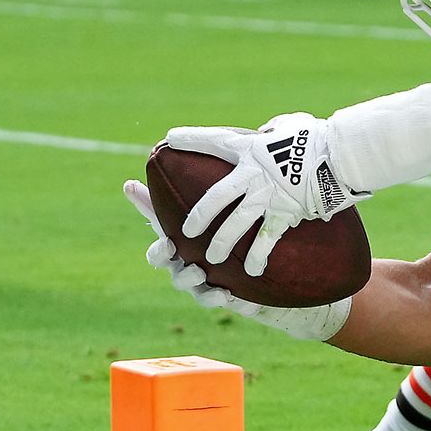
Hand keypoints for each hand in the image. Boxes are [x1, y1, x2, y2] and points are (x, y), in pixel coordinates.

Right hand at [122, 181, 350, 339]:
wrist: (299, 277)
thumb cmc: (275, 228)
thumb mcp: (268, 194)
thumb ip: (255, 166)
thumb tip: (260, 131)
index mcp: (199, 229)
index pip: (168, 211)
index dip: (145, 200)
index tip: (131, 184)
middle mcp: (197, 254)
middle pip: (165, 253)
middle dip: (159, 251)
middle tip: (166, 247)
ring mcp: (211, 279)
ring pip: (185, 280)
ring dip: (186, 277)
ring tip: (197, 272)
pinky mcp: (232, 297)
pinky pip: (215, 300)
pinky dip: (216, 297)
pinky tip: (225, 294)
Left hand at [158, 112, 368, 275]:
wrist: (341, 156)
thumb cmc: (317, 135)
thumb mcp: (290, 124)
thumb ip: (273, 130)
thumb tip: (269, 132)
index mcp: (250, 148)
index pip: (213, 142)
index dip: (190, 140)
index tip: (168, 139)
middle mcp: (253, 175)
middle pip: (216, 198)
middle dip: (199, 216)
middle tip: (185, 232)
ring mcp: (267, 197)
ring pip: (235, 225)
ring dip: (221, 243)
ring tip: (210, 259)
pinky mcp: (285, 214)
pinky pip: (266, 240)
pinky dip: (258, 256)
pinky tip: (251, 271)